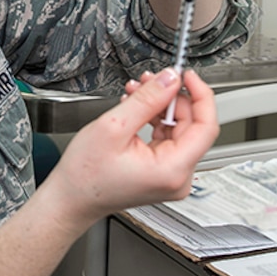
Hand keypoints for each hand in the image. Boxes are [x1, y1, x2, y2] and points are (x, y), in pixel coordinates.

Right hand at [40, 68, 217, 231]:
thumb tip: (170, 78)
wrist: (70, 199)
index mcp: (172, 170)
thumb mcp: (114, 127)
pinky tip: (136, 109)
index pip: (206, 125)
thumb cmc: (85, 176)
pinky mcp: (163, 173)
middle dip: (170, 98)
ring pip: (179, 129)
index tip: (187, 75)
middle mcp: (178, 177)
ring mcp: (172, 177)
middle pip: (192, 125)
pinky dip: (154, 120)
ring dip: (159, 107)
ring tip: (136, 93)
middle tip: (149, 80)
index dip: (199, 95)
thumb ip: (147, 99)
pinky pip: (168, 139)